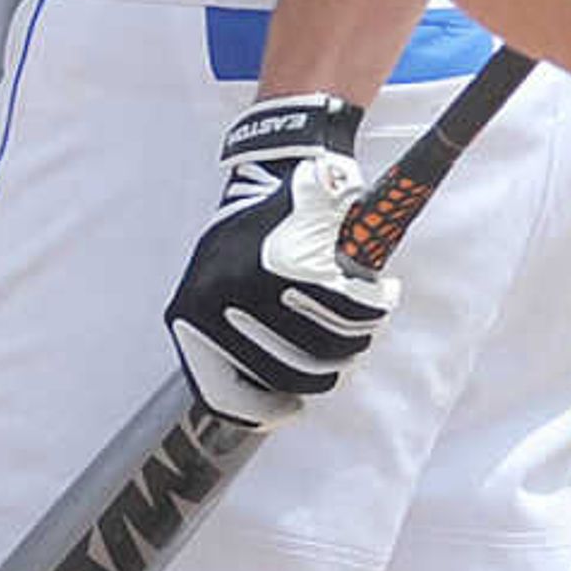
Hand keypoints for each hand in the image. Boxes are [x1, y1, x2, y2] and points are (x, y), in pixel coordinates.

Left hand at [163, 95, 396, 422]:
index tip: (292, 406)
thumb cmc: (258, 229)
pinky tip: (380, 290)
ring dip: (357, 336)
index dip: (264, 411)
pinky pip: (352, 311)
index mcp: (190, 314)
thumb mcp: (226, 281)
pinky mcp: (298, 266)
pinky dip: (376, 305)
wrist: (283, 158)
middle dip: (329, 368)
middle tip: (345, 345)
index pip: (222, 396)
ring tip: (364, 313)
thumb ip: (238, 337)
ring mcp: (255, 286)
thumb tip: (269, 402)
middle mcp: (216, 304)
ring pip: (328, 349)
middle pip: (290, 376)